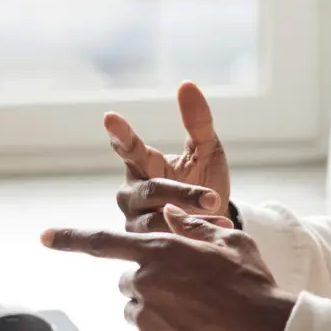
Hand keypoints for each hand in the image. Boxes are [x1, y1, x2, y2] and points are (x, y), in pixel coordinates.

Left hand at [41, 205, 293, 330]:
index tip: (44, 236)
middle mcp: (145, 283)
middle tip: (188, 289)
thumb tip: (170, 215)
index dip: (69, 238)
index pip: (102, 242)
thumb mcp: (228, 242)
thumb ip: (192, 226)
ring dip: (157, 308)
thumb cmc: (252, 284)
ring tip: (197, 314)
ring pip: (138, 309)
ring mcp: (145, 319)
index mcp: (160, 250)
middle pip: (130, 278)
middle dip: (151, 280)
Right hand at [106, 82, 231, 231]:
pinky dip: (193, 236)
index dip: (120, 133)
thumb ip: (198, 121)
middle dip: (183, 193)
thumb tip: (186, 83)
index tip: (110, 117)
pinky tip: (214, 234)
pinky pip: (166, 240)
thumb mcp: (207, 149)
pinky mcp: (143, 247)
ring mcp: (135, 221)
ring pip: (158, 219)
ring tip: (220, 218)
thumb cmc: (204, 179)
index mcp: (143, 164)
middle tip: (214, 197)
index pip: (129, 147)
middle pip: (153, 189)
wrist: (214, 222)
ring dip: (191, 218)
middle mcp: (131, 192)